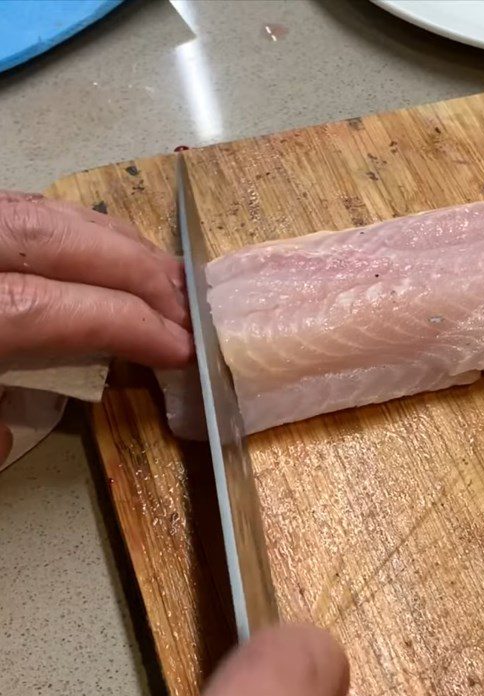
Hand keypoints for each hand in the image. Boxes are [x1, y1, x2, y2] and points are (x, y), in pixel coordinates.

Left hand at [0, 191, 192, 463]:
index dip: (128, 325)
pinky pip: (34, 203)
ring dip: (120, 245)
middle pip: (62, 242)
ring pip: (51, 212)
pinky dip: (84, 226)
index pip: (53, 309)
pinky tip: (112, 250)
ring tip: (168, 279)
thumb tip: (7, 432)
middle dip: (141, 273)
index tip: (181, 349)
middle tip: (193, 307)